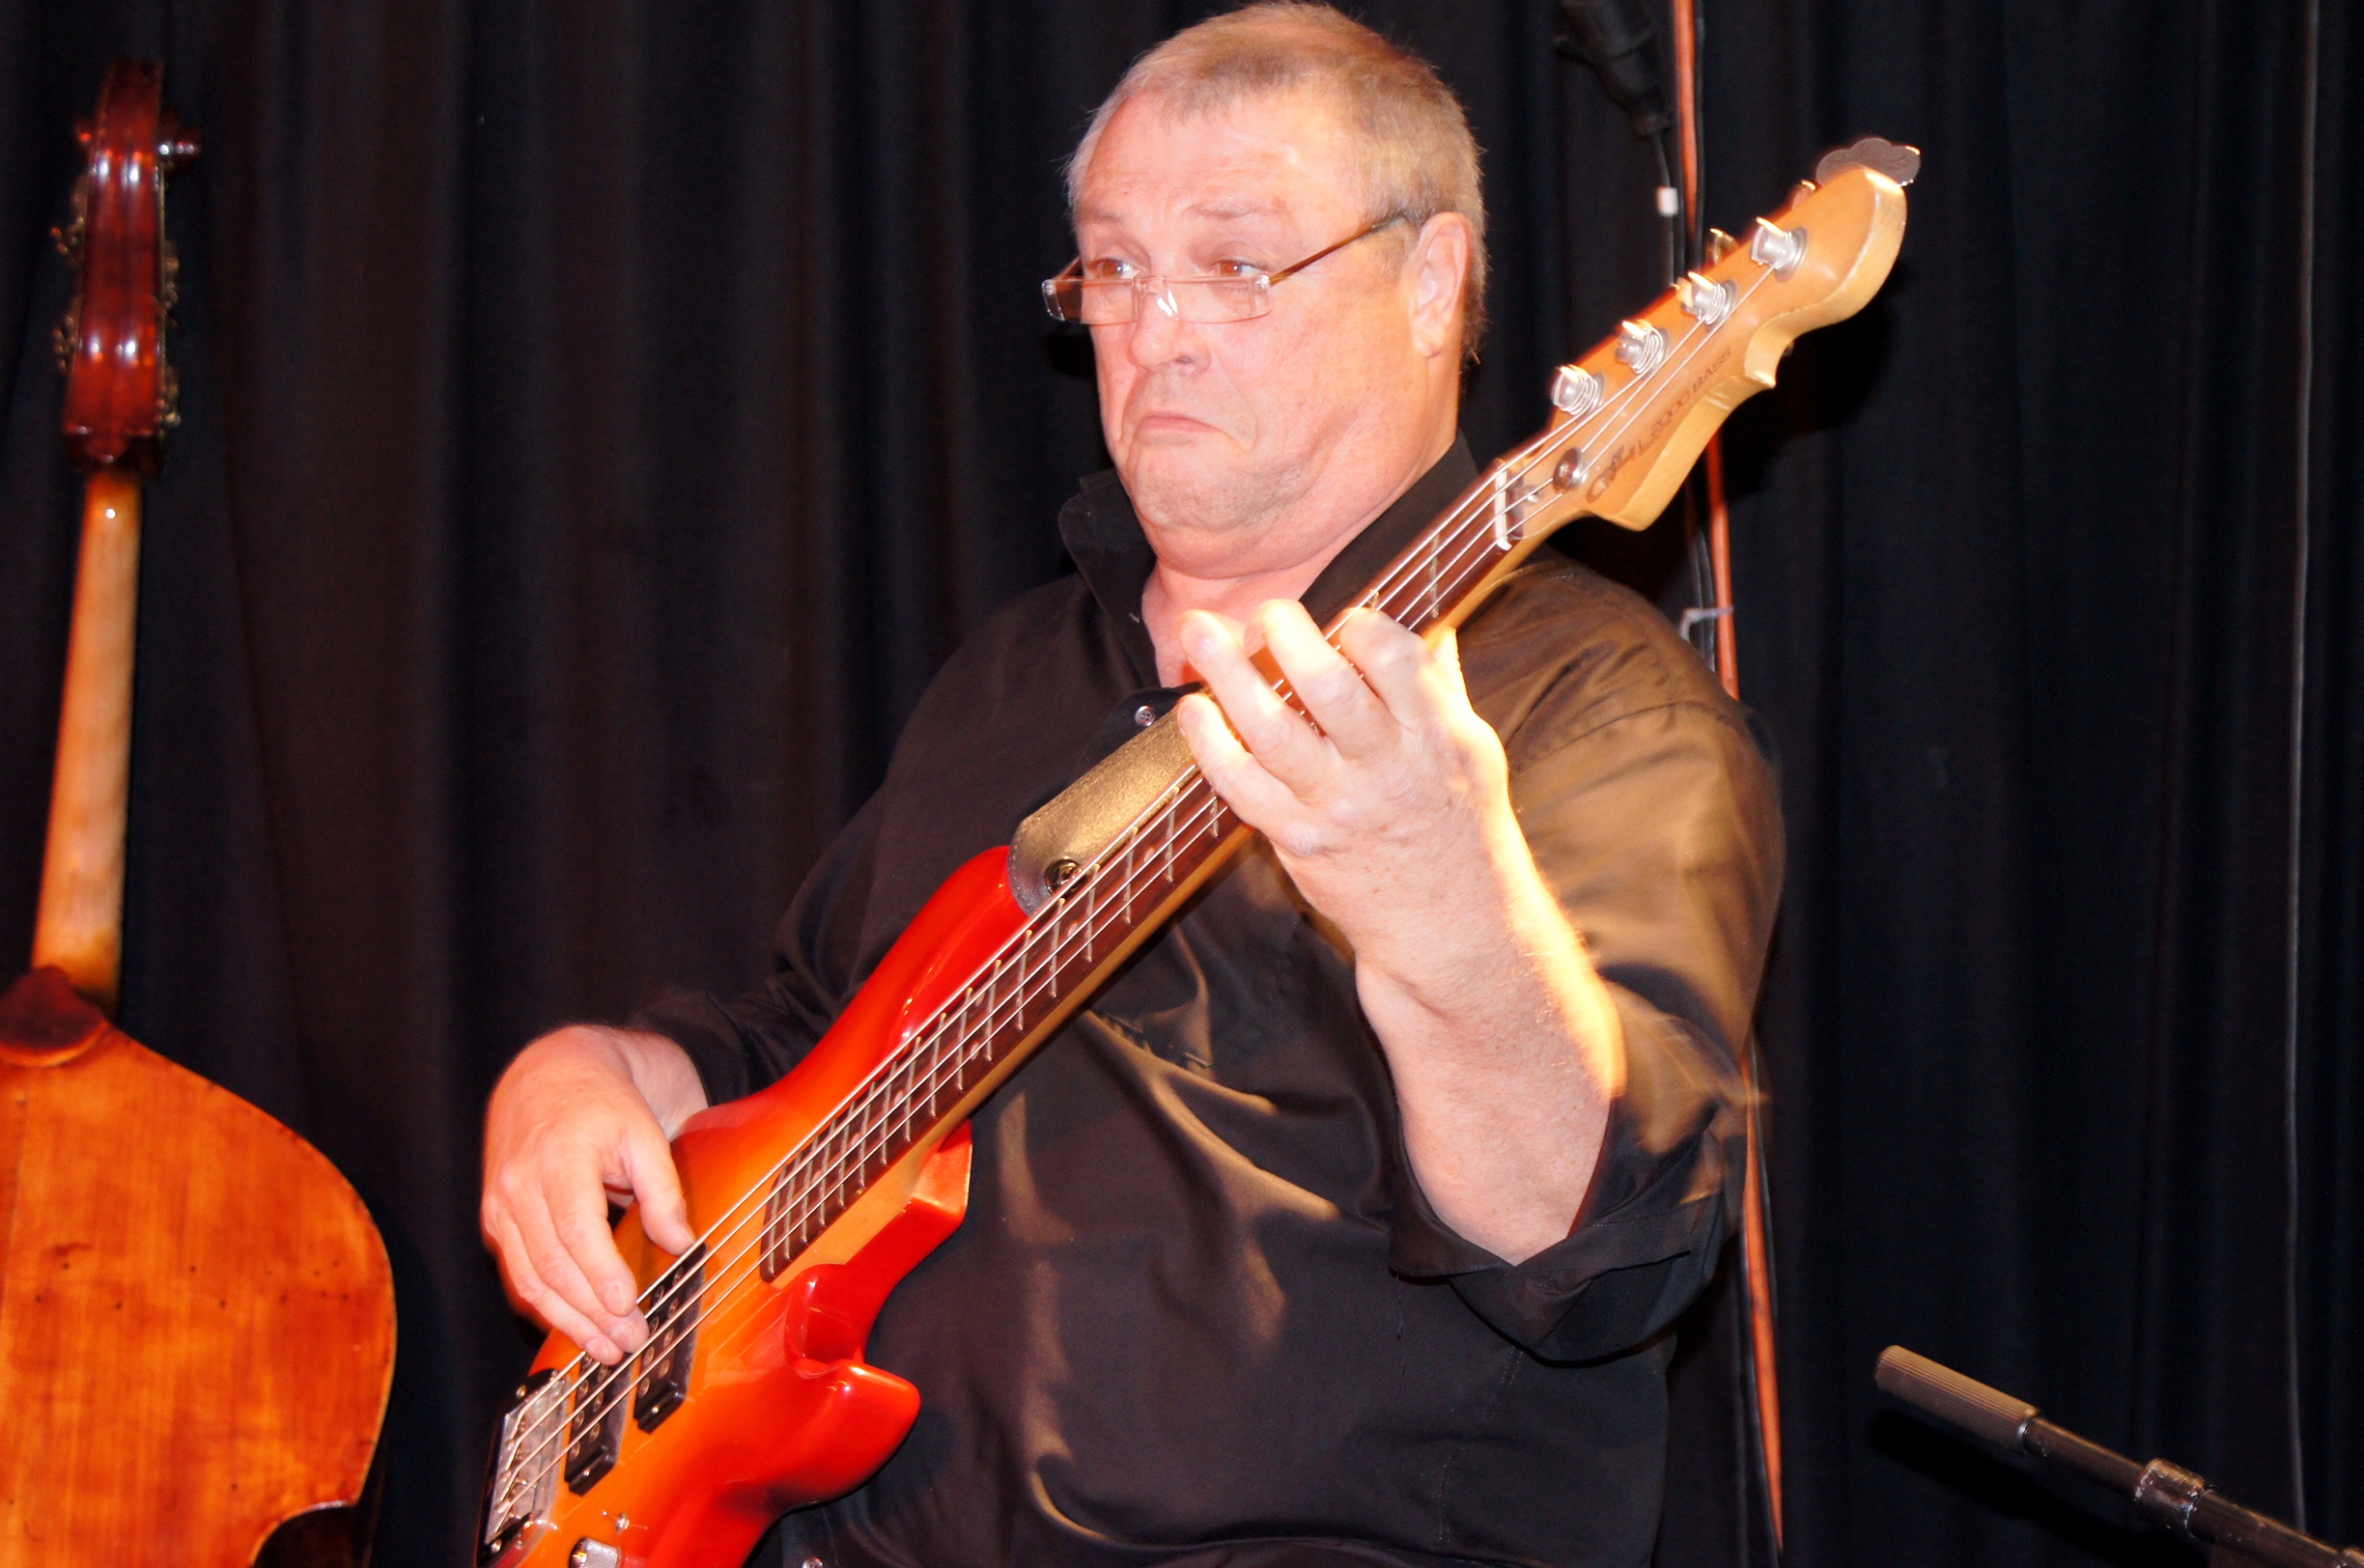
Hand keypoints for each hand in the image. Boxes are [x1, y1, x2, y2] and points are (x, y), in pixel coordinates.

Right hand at [481, 1026, 705, 1364]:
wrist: (550, 1074)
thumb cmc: (604, 1103)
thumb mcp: (645, 1131)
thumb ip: (663, 1188)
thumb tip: (680, 1244)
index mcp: (559, 1156)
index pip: (576, 1230)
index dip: (600, 1275)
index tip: (628, 1307)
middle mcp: (519, 1184)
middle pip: (551, 1265)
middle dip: (590, 1313)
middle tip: (628, 1342)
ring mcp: (501, 1204)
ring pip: (528, 1279)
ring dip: (566, 1321)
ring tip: (605, 1349)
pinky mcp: (495, 1219)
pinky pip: (517, 1273)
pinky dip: (543, 1306)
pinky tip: (573, 1327)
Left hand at [1175, 600, 1620, 1260]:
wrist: (1453, 933)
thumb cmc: (1460, 831)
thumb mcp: (1473, 751)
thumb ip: (1443, 685)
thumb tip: (1429, 618)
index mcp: (1439, 738)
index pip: (1398, 661)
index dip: (1361, 626)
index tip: (1341, 614)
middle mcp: (1389, 771)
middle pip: (1330, 689)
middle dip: (1289, 637)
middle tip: (1264, 611)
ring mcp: (1340, 809)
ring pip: (1273, 732)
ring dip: (1228, 676)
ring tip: (1200, 635)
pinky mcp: (1300, 843)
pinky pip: (1242, 788)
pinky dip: (1211, 745)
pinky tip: (1194, 711)